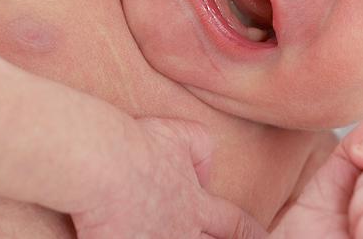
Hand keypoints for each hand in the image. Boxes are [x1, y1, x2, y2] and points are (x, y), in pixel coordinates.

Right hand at [71, 117, 265, 238]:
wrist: (102, 164)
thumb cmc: (138, 144)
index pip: (235, 225)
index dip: (251, 233)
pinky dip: (132, 237)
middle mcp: (182, 233)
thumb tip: (202, 174)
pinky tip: (124, 232)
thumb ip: (203, 150)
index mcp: (197, 206)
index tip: (260, 237)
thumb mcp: (182, 134)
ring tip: (163, 232)